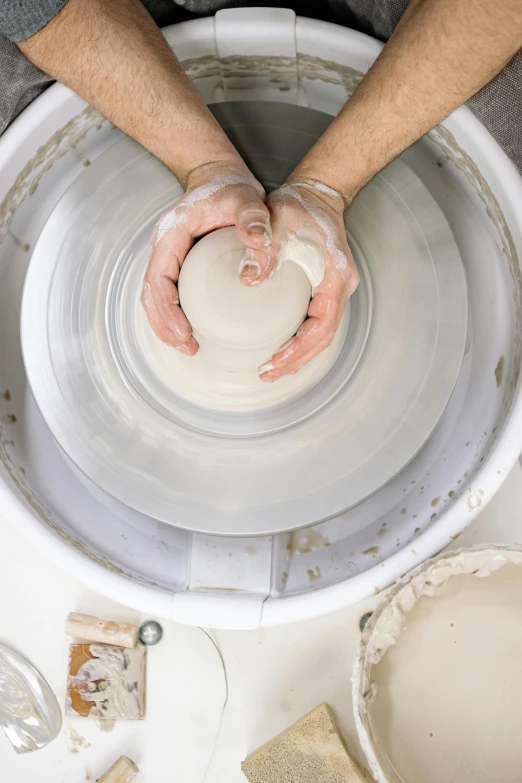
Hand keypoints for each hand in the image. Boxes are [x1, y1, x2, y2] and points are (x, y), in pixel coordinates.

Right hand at [142, 162, 269, 353]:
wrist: (219, 174)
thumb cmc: (230, 186)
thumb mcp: (247, 198)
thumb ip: (253, 219)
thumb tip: (260, 244)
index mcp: (171, 234)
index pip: (158, 279)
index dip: (167, 310)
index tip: (184, 332)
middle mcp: (164, 247)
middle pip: (151, 295)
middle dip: (164, 326)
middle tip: (188, 348)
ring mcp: (169, 256)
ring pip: (156, 298)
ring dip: (166, 325)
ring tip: (189, 347)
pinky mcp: (178, 263)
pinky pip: (169, 294)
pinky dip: (174, 315)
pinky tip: (192, 331)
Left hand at [240, 180, 358, 380]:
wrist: (315, 193)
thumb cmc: (299, 206)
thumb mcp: (278, 221)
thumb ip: (264, 248)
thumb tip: (248, 278)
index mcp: (335, 275)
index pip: (322, 325)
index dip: (300, 349)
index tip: (276, 361)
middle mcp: (340, 286)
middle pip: (323, 338)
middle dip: (297, 361)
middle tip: (268, 374)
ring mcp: (334, 289)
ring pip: (320, 334)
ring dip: (298, 355)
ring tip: (271, 370)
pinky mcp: (324, 289)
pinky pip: (314, 323)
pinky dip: (299, 341)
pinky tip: (280, 349)